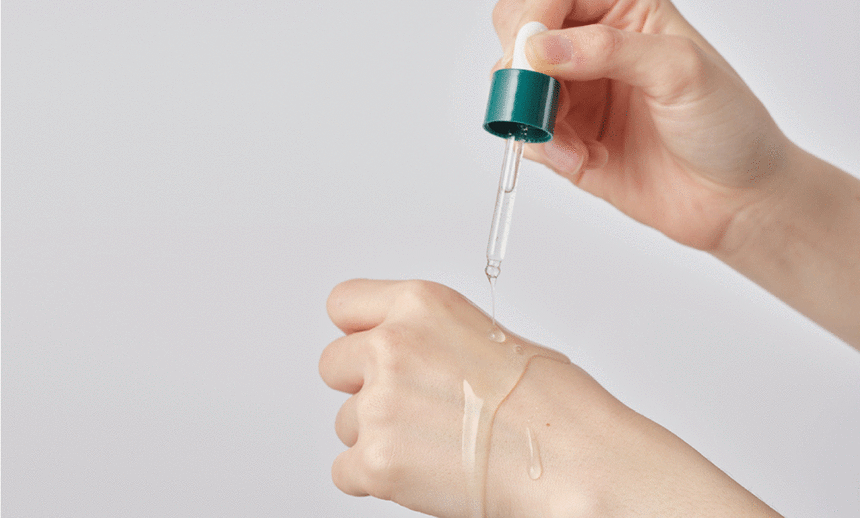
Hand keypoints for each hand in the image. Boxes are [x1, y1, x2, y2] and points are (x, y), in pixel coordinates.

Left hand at [319, 280, 780, 516]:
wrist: (574, 460)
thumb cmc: (553, 404)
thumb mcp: (489, 337)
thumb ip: (431, 336)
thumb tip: (409, 352)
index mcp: (419, 305)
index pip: (343, 303)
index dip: (357, 331)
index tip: (366, 345)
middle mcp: (391, 346)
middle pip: (333, 363)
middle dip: (363, 386)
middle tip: (407, 406)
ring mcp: (379, 404)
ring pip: (344, 421)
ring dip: (377, 435)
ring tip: (433, 443)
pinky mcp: (376, 460)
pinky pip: (345, 471)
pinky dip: (375, 477)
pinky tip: (422, 472)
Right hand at [491, 0, 793, 251]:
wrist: (735, 197)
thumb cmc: (727, 124)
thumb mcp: (680, 71)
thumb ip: (610, 50)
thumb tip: (542, 47)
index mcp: (624, 12)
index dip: (534, 17)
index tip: (533, 52)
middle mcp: (593, 49)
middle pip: (521, 34)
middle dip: (519, 65)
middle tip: (536, 94)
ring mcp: (578, 95)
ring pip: (518, 89)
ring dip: (534, 115)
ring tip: (570, 141)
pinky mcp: (568, 140)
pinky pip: (530, 136)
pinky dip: (545, 149)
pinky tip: (583, 159)